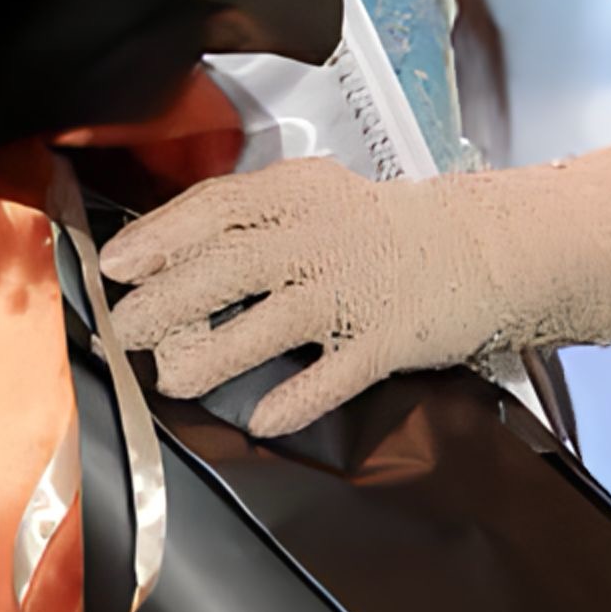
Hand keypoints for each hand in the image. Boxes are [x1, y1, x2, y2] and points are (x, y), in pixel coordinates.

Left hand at [104, 110, 610, 433]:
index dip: (161, 236)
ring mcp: (361, 284)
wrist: (494, 247)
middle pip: (232, 263)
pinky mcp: (395, 334)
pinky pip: (339, 369)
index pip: (217, 205)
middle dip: (169, 299)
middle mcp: (326, 233)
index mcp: (303, 192)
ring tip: (170, 381)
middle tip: (120, 331)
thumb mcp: (323, 205)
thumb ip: (257, 223)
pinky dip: (299, 393)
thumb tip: (169, 259)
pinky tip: (262, 419)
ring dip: (217, 351)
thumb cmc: (389, 230)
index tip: (115, 264)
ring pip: (275, 317)